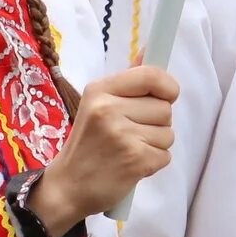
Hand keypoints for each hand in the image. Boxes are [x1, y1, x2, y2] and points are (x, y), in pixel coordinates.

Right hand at [29, 65, 178, 236]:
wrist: (67, 186)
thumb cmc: (86, 144)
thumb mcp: (96, 105)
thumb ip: (127, 81)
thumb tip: (151, 50)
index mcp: (99, 90)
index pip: (151, 75)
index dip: (167, 86)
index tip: (165, 97)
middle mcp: (109, 109)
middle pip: (165, 108)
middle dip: (156, 123)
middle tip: (131, 133)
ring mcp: (122, 135)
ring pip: (168, 133)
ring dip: (155, 144)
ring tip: (129, 149)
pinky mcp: (135, 160)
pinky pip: (165, 155)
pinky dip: (153, 163)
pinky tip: (131, 165)